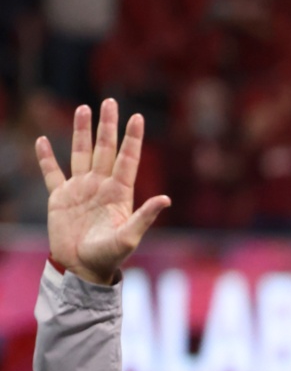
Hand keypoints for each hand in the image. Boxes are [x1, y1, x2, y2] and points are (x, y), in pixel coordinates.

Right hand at [35, 99, 170, 284]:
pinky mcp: (60, 198)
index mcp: (119, 193)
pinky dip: (46, 158)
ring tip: (84, 109)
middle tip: (110, 101)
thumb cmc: (109, 256)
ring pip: (80, 154)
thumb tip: (166, 199)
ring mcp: (80, 189)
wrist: (82, 269)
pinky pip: (52, 173)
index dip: (132, 138)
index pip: (127, 159)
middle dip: (107, 126)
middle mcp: (101, 186)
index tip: (137, 117)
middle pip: (104, 149)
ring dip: (81, 132)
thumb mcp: (129, 237)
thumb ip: (145, 217)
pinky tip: (43, 141)